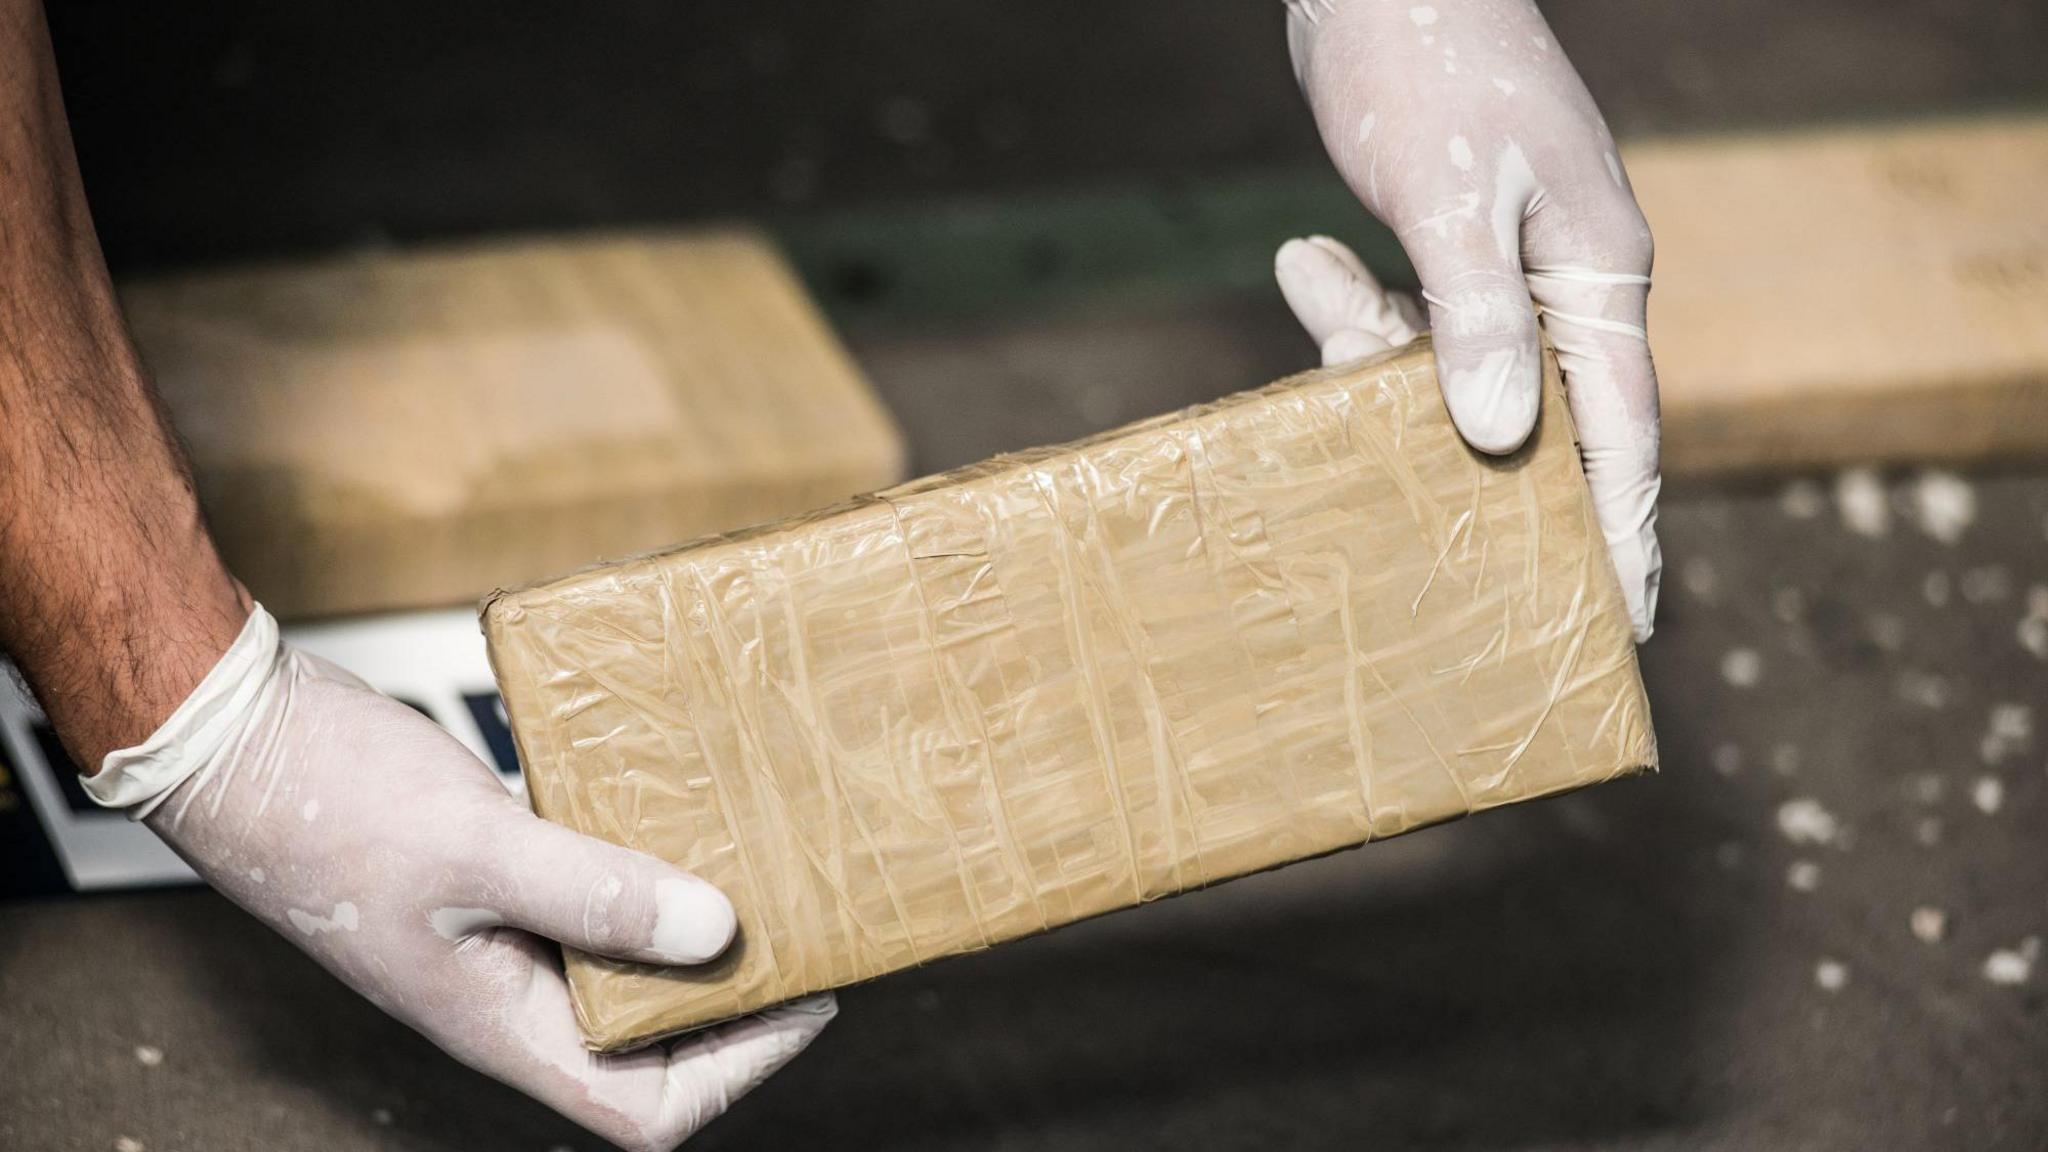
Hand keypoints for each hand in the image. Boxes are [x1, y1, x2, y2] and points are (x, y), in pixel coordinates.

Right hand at [88, 605, 831, 1151]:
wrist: (232, 739)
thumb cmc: (329, 804)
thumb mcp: (478, 850)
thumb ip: (596, 892)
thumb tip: (719, 932)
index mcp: (500, 1024)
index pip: (642, 1109)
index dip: (736, 1072)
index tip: (806, 997)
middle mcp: (506, 995)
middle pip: (645, 1045)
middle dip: (730, 1000)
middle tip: (803, 925)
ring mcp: (495, 938)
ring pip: (619, 965)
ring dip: (690, 929)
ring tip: (763, 868)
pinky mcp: (489, 878)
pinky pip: (587, 894)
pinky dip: (640, 866)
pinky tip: (679, 812)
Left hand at [1283, 0, 1661, 639]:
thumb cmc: (1429, 65)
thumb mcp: (1451, 197)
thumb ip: (1476, 316)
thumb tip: (1499, 435)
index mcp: (1597, 270)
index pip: (1623, 427)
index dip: (1621, 526)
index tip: (1625, 616)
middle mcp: (1563, 279)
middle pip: (1534, 415)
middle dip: (1481, 472)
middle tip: (1445, 564)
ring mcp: (1503, 263)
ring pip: (1450, 371)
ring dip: (1376, 364)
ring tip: (1321, 284)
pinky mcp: (1444, 247)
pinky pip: (1405, 320)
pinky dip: (1352, 307)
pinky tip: (1304, 260)